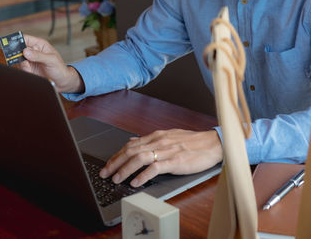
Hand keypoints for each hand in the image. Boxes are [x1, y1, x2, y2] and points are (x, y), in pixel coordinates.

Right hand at [20, 34, 83, 92]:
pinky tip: (31, 72)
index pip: (25, 39)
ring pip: (18, 59)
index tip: (12, 43)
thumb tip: (25, 51)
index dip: (18, 40)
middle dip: (16, 52)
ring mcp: (30, 61)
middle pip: (18, 48)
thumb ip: (39, 55)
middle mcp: (33, 52)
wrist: (62, 83)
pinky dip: (23, 70)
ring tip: (28, 66)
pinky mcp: (28, 70)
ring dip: (20, 63)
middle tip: (17, 56)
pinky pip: (21, 68)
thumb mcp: (51, 60)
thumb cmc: (60, 69)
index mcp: (39, 45)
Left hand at [99, 129, 222, 186]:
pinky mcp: (175, 161)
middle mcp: (158, 142)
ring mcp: (166, 151)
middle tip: (105, 173)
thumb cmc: (192, 141)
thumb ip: (149, 140)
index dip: (116, 155)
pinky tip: (136, 182)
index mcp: (156, 136)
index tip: (108, 164)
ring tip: (116, 179)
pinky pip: (155, 168)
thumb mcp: (168, 136)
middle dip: (115, 162)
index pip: (130, 145)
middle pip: (130, 151)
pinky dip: (143, 175)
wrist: (213, 143)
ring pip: (139, 158)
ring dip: (125, 169)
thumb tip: (132, 141)